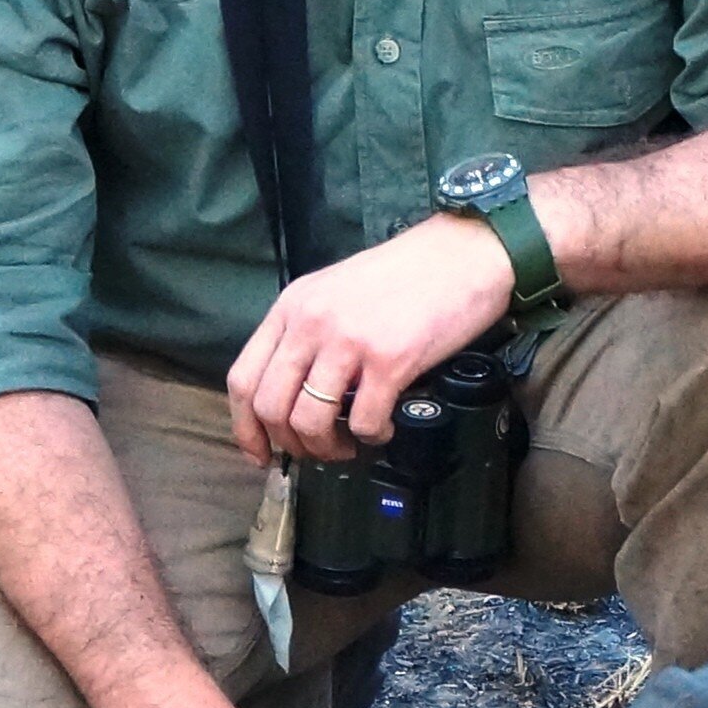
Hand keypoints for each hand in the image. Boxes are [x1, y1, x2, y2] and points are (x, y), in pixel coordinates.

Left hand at [227, 217, 516, 465]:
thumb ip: (308, 333)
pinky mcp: (390, 360)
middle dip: (290, 444)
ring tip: (350, 445)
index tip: (262, 454)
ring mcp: (348, 341)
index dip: (246, 428)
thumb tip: (296, 393)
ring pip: (309, 421)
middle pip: (270, 407)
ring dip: (327, 448)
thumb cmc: (407, 275)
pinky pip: (363, 421)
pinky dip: (372, 437)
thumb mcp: (336, 292)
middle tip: (316, 451)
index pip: (243, 378)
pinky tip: (385, 427)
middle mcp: (311, 322)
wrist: (463, 253)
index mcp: (292, 307)